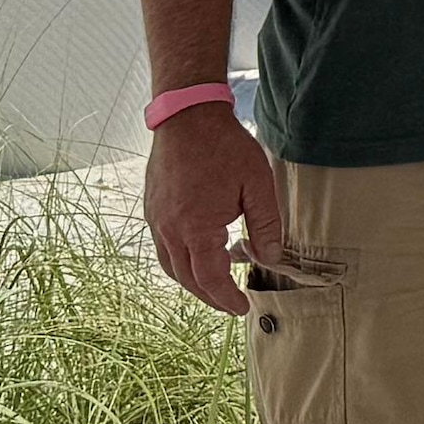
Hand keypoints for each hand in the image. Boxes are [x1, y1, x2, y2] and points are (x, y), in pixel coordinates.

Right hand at [143, 102, 286, 313]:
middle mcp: (170, 229)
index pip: (210, 279)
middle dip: (210, 297)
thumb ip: (266, 225)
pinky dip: (181, 261)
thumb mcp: (258, 185)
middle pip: (187, 279)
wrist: (187, 115)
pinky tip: (199, 255)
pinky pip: (163, 247)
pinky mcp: (152, 209)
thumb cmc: (224, 146)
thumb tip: (270, 258)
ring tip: (216, 285)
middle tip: (231, 303)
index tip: (242, 307)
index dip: (226, 298)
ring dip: (193, 281)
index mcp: (196, 227)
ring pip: (171, 266)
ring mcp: (157, 219)